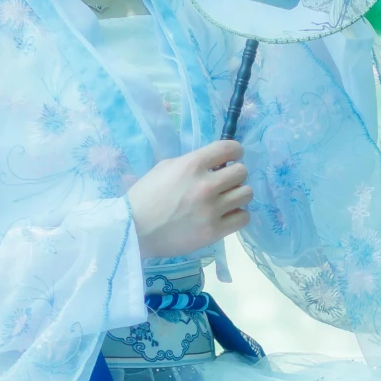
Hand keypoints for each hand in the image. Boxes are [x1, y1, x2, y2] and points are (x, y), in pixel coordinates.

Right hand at [127, 140, 250, 257]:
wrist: (133, 229)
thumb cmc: (145, 196)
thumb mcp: (165, 167)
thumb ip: (191, 163)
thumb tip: (214, 164)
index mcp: (192, 165)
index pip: (230, 148)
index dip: (235, 152)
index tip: (231, 158)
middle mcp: (206, 185)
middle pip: (242, 172)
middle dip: (235, 175)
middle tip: (225, 183)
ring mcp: (212, 210)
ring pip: (246, 194)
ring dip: (238, 195)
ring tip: (226, 200)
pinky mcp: (214, 231)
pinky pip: (243, 217)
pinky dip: (237, 215)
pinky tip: (226, 215)